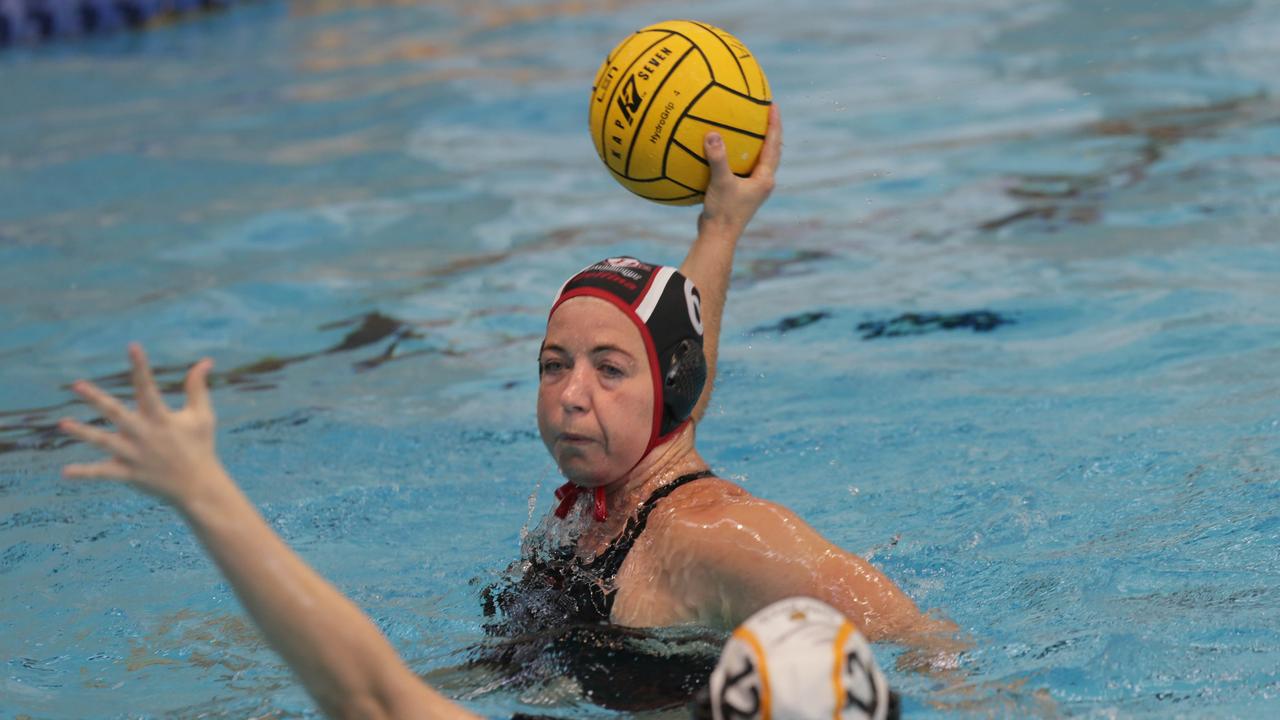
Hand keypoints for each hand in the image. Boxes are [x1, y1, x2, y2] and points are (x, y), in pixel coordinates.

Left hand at [58, 343, 224, 507]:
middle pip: (116, 413)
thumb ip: (198, 388)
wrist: (199, 487)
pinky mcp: (129, 474)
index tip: (133, 346)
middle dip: (96, 399)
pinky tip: (65, 472)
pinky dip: (85, 473)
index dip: (141, 366)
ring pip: (104, 442)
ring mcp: (135, 455)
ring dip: (83, 433)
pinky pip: (104, 473)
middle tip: (77, 385)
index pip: (148, 387)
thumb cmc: (200, 446)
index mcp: (161, 418)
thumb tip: (206, 361)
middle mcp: (145, 435)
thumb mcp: (202, 415)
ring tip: (63, 424)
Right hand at [699, 104, 781, 236]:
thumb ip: (718, 158)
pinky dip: (736, 156)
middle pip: (771, 151)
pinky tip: (722, 150)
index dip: (774, 124)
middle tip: (765, 112)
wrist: (717, 238)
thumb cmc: (723, 212)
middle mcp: (762, 183)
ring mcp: (752, 189)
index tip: (773, 105)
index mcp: (765, 179)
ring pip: (758, 160)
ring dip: (756, 144)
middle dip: (770, 131)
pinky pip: (741, 168)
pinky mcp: (739, 194)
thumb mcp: (720, 182)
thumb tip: (712, 134)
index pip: (774, 145)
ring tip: (749, 127)